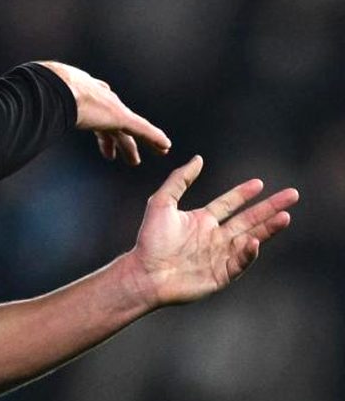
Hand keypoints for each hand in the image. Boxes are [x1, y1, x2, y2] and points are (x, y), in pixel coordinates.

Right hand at [36, 61, 169, 164]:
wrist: (55, 86)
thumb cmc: (44, 94)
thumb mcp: (44, 104)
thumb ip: (39, 113)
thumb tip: (21, 120)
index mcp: (85, 99)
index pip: (98, 118)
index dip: (104, 131)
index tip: (107, 141)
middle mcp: (100, 102)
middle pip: (115, 126)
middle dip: (119, 142)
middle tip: (124, 156)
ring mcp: (110, 109)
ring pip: (130, 131)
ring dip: (134, 146)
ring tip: (135, 161)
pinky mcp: (120, 116)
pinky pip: (142, 129)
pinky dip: (154, 138)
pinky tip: (165, 146)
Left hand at [126, 155, 298, 308]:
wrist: (144, 273)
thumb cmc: (150, 240)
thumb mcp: (161, 203)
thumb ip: (179, 180)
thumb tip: (198, 159)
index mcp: (202, 220)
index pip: (229, 204)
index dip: (244, 193)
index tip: (260, 183)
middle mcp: (214, 237)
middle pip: (248, 219)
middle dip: (270, 207)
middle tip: (291, 195)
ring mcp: (220, 256)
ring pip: (251, 239)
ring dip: (268, 229)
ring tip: (286, 216)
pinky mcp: (221, 275)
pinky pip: (239, 262)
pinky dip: (248, 253)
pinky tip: (255, 241)